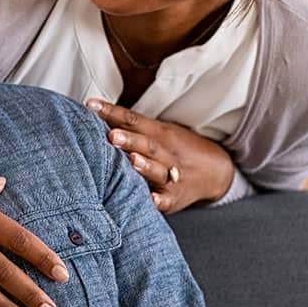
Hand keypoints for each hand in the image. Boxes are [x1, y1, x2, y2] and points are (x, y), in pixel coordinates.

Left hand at [86, 99, 233, 213]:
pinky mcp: (175, 198)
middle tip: (111, 135)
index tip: (91, 106)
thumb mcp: (159, 132)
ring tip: (132, 161)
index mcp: (159, 133)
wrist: (216, 171)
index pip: (133, 120)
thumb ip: (131, 126)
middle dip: (129, 140)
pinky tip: (151, 200)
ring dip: (145, 166)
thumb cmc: (175, 149)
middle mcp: (166, 153)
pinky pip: (167, 199)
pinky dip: (160, 200)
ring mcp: (172, 175)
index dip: (112, 113)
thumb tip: (94, 112)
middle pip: (147, 144)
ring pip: (158, 170)